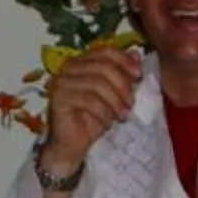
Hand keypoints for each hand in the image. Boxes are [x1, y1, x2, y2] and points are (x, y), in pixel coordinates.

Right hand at [41, 45, 141, 177]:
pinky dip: (102, 112)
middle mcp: (68, 68)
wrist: (72, 146)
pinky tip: (106, 123)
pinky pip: (88, 100)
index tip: (139, 75)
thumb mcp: (114, 95)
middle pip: (103, 67)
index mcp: (82, 62)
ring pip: (97, 84)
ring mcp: (61, 82)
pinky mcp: (58, 99)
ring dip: (114, 101)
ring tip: (122, 115)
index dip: (125, 61)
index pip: (105, 51)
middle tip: (131, 103)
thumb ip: (123, 75)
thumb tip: (137, 54)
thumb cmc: (92, 119)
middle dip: (122, 85)